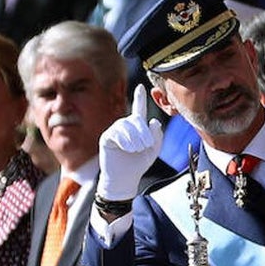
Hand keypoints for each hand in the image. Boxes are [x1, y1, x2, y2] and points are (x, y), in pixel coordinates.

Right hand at [97, 85, 163, 201]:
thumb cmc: (139, 164)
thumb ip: (157, 135)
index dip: (140, 98)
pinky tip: (127, 149)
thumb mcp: (154, 150)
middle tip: (146, 145)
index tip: (141, 87)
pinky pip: (116, 133)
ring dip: (136, 139)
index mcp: (138, 128)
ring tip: (137, 149)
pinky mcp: (107, 137)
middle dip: (144, 133)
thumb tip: (154, 121)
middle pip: (136, 120)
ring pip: (127, 126)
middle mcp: (125, 126)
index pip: (139, 109)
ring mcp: (115, 131)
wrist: (125, 178)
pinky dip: (125, 141)